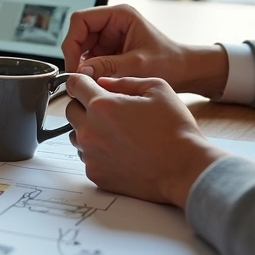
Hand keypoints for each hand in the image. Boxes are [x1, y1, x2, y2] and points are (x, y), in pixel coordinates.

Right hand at [61, 5, 227, 97]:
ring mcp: (109, 37)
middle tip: (79, 77)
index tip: (74, 64)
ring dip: (82, 65)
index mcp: (119, 16)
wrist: (185, 72)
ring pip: (81, 49)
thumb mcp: (138, 65)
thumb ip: (108, 66)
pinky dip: (89, 71)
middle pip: (78, 35)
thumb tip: (81, 71)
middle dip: (76, 56)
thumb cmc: (169, 62)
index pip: (81, 20)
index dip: (72, 41)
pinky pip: (89, 59)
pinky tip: (95, 81)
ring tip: (90, 82)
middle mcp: (111, 23)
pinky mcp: (108, 52)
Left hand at [64, 74, 226, 207]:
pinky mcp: (94, 173)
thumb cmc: (175, 130)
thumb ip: (125, 81)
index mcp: (102, 105)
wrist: (184, 168)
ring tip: (117, 132)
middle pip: (70, 110)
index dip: (81, 81)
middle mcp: (89, 130)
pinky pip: (86, 156)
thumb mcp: (157, 89)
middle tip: (109, 111)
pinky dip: (97, 151)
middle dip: (85, 106)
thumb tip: (104, 82)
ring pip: (76, 134)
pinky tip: (120, 150)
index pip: (74, 84)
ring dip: (89, 129)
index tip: (86, 84)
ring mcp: (90, 154)